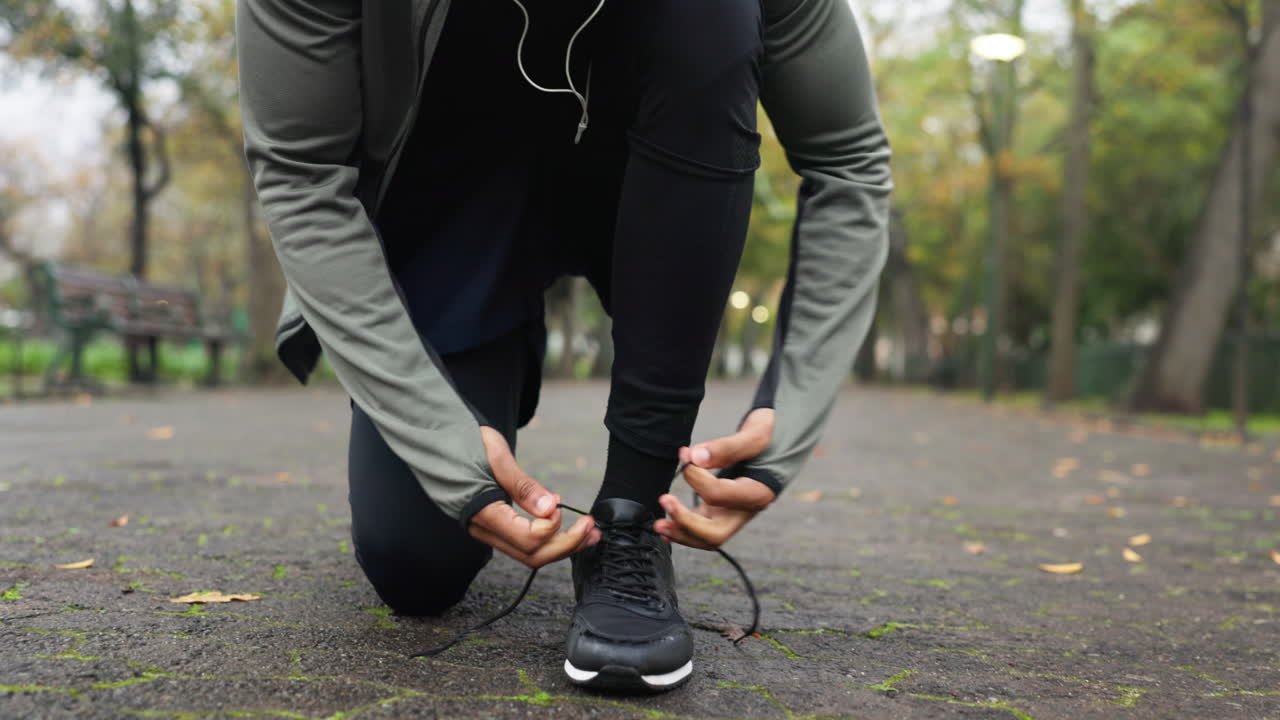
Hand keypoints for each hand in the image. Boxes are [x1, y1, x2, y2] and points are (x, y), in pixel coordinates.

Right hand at [469, 426, 599, 567]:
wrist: (433, 438)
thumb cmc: (462, 442)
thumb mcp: (495, 455)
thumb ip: (522, 485)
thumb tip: (550, 508)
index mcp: (483, 513)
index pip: (528, 538)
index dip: (552, 527)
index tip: (560, 503)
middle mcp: (484, 529)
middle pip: (532, 555)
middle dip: (567, 545)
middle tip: (592, 529)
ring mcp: (487, 530)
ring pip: (528, 553)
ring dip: (561, 545)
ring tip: (588, 532)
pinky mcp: (492, 524)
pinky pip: (522, 541)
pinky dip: (547, 537)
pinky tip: (561, 523)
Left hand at [654, 408, 776, 548]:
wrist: (782, 440)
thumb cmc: (771, 436)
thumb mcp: (755, 434)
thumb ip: (726, 447)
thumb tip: (695, 457)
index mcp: (758, 493)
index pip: (718, 495)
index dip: (696, 477)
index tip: (686, 455)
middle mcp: (746, 510)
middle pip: (715, 533)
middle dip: (686, 522)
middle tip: (664, 500)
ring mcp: (734, 513)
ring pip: (707, 538)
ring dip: (682, 533)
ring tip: (659, 524)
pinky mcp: (724, 510)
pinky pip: (704, 529)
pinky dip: (685, 530)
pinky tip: (668, 527)